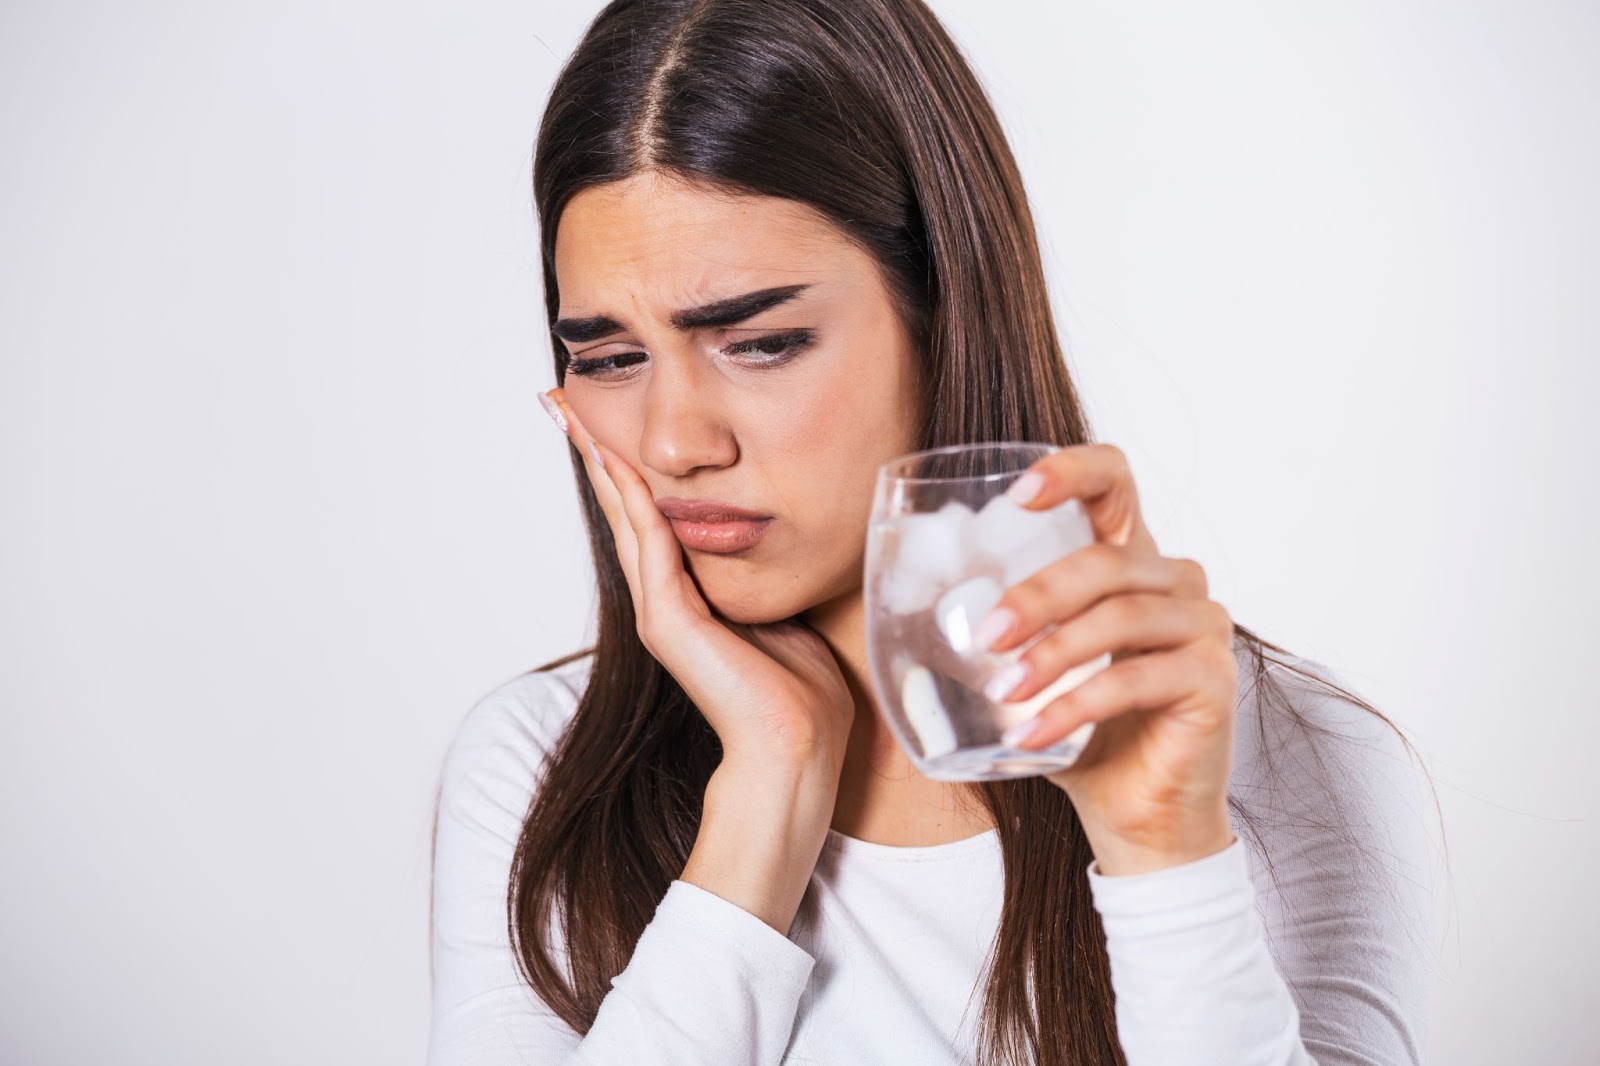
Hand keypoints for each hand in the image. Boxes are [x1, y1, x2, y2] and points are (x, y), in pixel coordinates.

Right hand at [541, 389, 854, 778]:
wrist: (796, 745)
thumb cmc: (800, 691)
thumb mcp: (779, 610)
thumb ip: (758, 576)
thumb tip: (774, 536)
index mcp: (687, 598)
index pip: (647, 518)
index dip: (626, 468)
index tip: (606, 421)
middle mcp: (663, 601)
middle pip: (621, 510)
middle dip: (594, 454)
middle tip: (561, 402)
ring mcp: (660, 612)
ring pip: (624, 520)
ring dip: (601, 465)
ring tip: (574, 418)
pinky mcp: (668, 622)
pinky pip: (649, 546)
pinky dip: (634, 502)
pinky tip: (621, 462)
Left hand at [980, 444, 1238, 874]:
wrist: (1134, 816)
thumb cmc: (1077, 733)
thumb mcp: (1026, 668)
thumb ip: (992, 627)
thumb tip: (896, 603)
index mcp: (1129, 559)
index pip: (1115, 481)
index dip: (1072, 470)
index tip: (1018, 492)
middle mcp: (1175, 580)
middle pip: (1106, 559)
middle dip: (1037, 595)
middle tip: (986, 635)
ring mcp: (1203, 627)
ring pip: (1122, 615)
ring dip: (1053, 654)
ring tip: (1003, 691)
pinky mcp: (1213, 680)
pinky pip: (1137, 678)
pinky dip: (1074, 706)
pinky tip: (1029, 734)